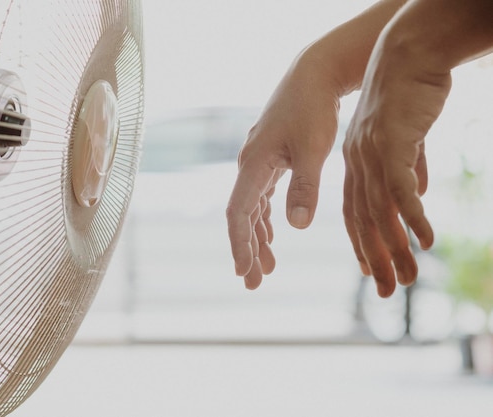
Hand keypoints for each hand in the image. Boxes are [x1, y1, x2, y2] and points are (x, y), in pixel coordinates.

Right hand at [227, 52, 339, 288]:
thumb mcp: (312, 149)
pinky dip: (266, 219)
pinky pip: (262, 197)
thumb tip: (296, 226)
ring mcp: (259, 162)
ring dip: (257, 238)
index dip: (239, 244)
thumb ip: (304, 187)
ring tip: (266, 268)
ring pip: (252, 209)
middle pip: (242, 216)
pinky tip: (272, 235)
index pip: (238, 213)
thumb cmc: (314, 109)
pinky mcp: (271, 159)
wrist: (314, 75)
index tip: (244, 272)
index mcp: (254, 164)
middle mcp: (249, 165)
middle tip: (253, 283)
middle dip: (247, 250)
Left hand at [342, 28, 451, 296]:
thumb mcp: (405, 138)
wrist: (406, 55)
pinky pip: (401, 189)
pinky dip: (412, 217)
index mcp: (355, 165)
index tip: (371, 273)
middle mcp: (357, 166)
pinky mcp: (392, 144)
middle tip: (387, 292)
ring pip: (381, 212)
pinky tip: (427, 241)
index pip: (354, 214)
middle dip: (376, 259)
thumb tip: (415, 195)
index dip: (362, 245)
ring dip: (396, 248)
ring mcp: (372, 156)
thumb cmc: (406, 96)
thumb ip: (408, 168)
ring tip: (409, 279)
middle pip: (364, 221)